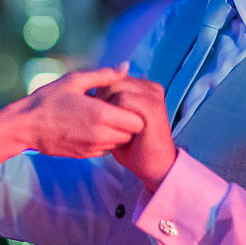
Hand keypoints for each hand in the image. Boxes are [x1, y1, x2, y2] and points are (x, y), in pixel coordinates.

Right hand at [18, 66, 143, 158]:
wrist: (25, 126)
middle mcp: (100, 135)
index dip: (134, 111)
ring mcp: (93, 148)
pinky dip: (105, 141)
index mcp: (100, 114)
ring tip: (103, 118)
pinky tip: (92, 128)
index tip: (122, 102)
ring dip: (117, 132)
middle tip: (115, 109)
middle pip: (132, 134)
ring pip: (120, 143)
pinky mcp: (85, 155)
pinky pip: (107, 150)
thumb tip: (127, 65)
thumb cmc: (48, 99)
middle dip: (128, 122)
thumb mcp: (75, 80)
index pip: (138, 121)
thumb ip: (104, 75)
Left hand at [95, 76, 175, 191]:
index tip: (102, 116)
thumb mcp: (119, 121)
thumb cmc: (134, 146)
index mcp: (145, 88)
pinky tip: (119, 128)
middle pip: (113, 80)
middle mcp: (151, 87)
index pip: (114, 79)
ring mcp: (153, 95)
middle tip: (105, 122)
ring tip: (112, 125)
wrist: (154, 166)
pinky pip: (123, 98)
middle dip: (102, 98)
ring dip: (107, 106)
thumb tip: (91, 93)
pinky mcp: (151, 105)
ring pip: (116, 87)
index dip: (102, 95)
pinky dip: (115, 113)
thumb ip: (110, 104)